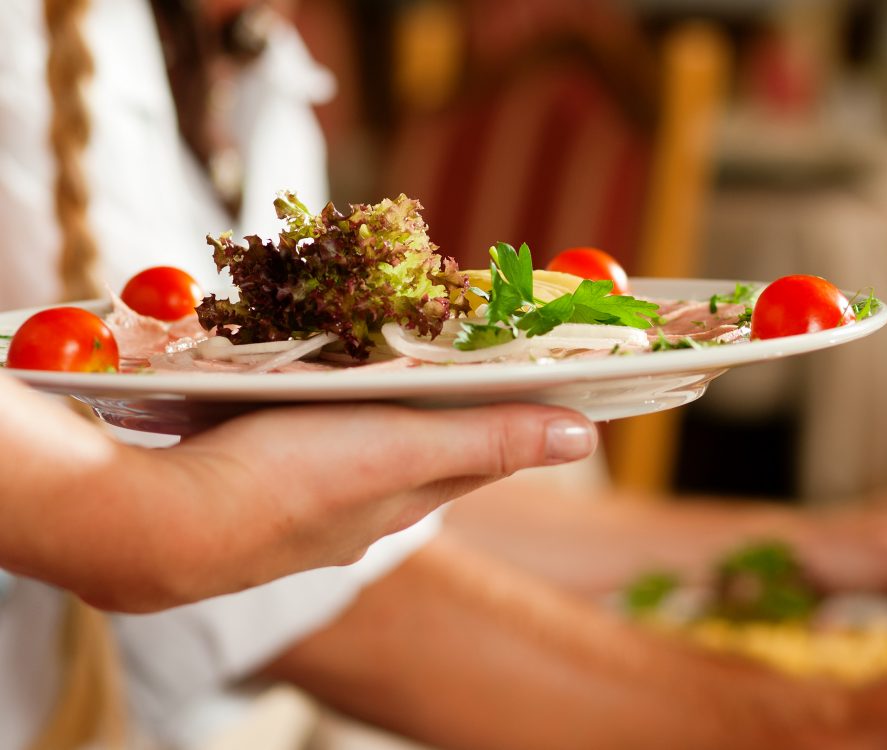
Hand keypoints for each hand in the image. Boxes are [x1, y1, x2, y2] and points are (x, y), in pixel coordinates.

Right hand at [0, 371, 595, 611]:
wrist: (159, 524)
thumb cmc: (287, 483)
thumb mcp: (400, 450)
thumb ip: (487, 438)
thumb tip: (583, 435)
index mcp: (406, 499)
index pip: (482, 451)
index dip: (514, 413)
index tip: (542, 373)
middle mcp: (366, 508)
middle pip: (426, 442)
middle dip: (449, 399)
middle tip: (463, 345)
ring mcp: (310, 496)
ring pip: (365, 436)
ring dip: (383, 399)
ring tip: (389, 352)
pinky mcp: (258, 475)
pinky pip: (311, 431)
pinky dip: (325, 403)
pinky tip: (307, 381)